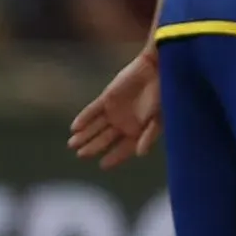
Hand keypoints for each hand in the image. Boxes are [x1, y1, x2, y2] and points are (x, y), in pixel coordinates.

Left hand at [69, 48, 161, 169]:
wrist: (157, 69)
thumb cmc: (163, 95)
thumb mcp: (160, 117)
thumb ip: (149, 134)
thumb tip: (140, 153)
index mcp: (138, 131)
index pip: (123, 149)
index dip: (114, 157)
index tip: (103, 165)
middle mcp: (124, 124)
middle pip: (105, 139)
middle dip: (93, 147)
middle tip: (81, 155)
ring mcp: (114, 111)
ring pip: (96, 127)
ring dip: (85, 135)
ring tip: (72, 144)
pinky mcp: (106, 99)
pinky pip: (92, 111)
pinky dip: (84, 118)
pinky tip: (75, 127)